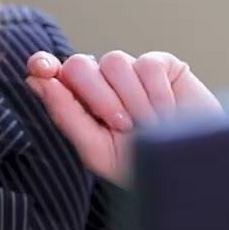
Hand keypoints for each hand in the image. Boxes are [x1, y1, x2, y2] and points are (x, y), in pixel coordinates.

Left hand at [25, 50, 221, 185]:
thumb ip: (66, 115)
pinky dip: (157, 94)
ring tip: (150, 126)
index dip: (44, 65)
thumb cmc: (142, 164)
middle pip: (80, 64)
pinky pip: (147, 65)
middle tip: (121, 125)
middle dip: (98, 96)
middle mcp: (101, 81)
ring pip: (114, 61)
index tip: (40, 70)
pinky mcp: (160, 64)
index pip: (53, 72)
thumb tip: (37, 80)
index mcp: (79, 101)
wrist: (190, 168)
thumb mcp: (98, 150)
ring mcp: (130, 70)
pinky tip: (168, 113)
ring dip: (132, 101)